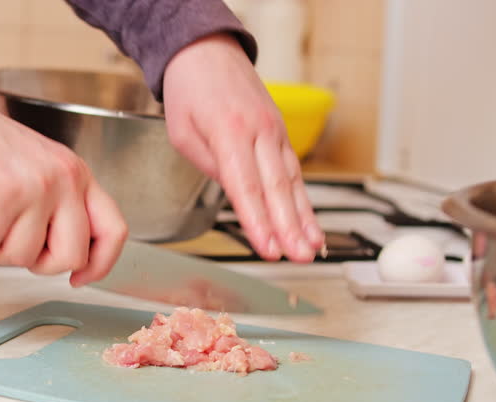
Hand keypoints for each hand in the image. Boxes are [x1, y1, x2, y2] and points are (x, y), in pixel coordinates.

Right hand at [0, 83, 127, 285]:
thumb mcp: (39, 170)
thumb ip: (60, 207)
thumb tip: (67, 258)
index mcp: (78, 175)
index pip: (114, 231)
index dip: (100, 264)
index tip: (80, 277)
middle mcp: (65, 179)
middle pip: (72, 256)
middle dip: (38, 263)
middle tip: (13, 245)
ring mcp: (38, 186)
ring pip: (26, 256)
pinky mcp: (6, 194)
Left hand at [163, 34, 323, 261]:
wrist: (206, 50)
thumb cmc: (190, 90)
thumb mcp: (184, 133)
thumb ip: (210, 166)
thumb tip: (234, 194)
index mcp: (229, 132)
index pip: (246, 187)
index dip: (258, 221)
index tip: (267, 248)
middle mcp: (258, 131)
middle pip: (276, 187)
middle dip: (288, 227)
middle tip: (298, 256)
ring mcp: (274, 131)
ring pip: (292, 181)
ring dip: (303, 219)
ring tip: (311, 248)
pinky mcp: (280, 133)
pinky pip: (294, 171)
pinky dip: (304, 201)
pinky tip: (311, 224)